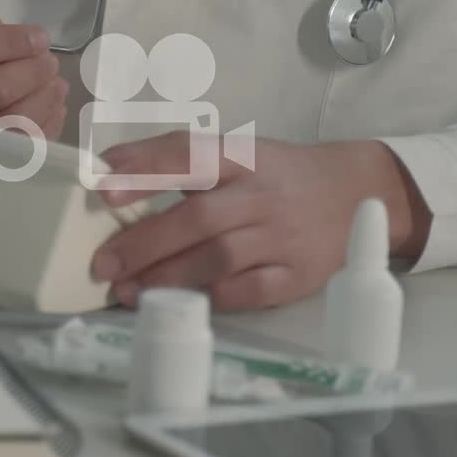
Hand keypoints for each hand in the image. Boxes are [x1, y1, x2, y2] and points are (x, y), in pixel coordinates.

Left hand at [89, 133, 431, 310]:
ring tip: (126, 290)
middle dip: (144, 242)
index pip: (190, 155)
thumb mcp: (234, 153)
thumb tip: (106, 175)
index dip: (146, 169)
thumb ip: (178, 163)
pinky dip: (212, 297)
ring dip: (167, 277)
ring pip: (219, 259)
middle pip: (198, 218)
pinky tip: (180, 304)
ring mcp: (282, 237)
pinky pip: (250, 292)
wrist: (354, 194)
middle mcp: (261, 194)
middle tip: (102, 262)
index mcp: (240, 156)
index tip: (103, 187)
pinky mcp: (297, 275)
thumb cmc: (273, 175)